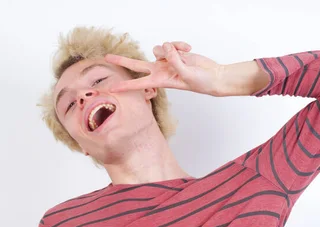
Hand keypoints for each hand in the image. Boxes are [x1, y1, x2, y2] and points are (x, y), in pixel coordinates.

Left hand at [104, 41, 222, 95]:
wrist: (212, 76)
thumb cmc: (200, 82)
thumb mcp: (186, 74)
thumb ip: (174, 60)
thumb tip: (165, 47)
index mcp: (160, 81)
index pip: (138, 84)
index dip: (124, 86)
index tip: (111, 89)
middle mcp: (159, 71)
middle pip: (136, 64)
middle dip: (122, 60)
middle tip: (106, 57)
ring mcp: (165, 61)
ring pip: (157, 49)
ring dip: (169, 48)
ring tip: (184, 54)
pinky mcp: (173, 53)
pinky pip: (169, 44)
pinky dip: (179, 45)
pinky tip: (188, 50)